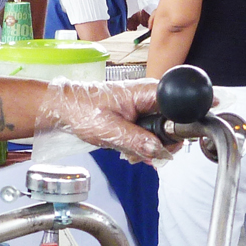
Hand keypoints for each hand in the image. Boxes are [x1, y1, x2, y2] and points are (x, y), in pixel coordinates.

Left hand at [35, 77, 173, 162]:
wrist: (67, 108)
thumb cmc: (83, 110)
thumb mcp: (110, 130)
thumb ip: (137, 140)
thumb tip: (159, 150)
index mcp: (147, 92)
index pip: (179, 107)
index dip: (177, 127)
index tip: (165, 143)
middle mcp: (150, 96)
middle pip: (173, 123)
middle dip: (161, 143)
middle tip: (144, 154)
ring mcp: (145, 105)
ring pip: (163, 130)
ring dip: (150, 146)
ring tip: (131, 152)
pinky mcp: (139, 114)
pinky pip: (151, 131)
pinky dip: (142, 143)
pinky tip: (129, 149)